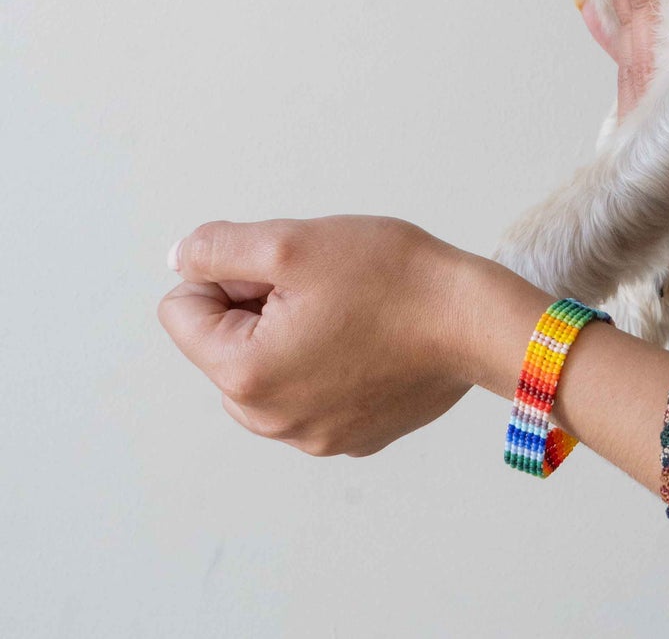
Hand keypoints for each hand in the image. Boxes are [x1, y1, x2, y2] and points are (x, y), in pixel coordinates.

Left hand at [156, 216, 476, 456]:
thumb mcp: (294, 242)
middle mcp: (269, 422)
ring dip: (294, 332)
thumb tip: (180, 260)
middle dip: (261, 306)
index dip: (230, 274)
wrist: (478, 321)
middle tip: (326, 286)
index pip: (183, 309)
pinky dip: (330, 361)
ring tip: (353, 312)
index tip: (289, 270)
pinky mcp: (352, 437)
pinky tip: (373, 338)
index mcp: (243, 376)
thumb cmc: (394, 279)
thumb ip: (219, 247)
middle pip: (225, 342)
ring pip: (269, 366)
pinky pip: (312, 390)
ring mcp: (312, 437)